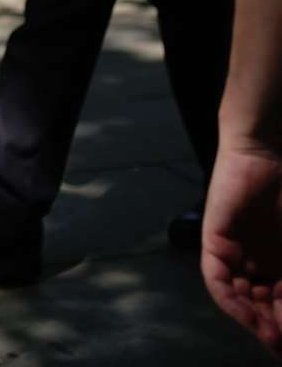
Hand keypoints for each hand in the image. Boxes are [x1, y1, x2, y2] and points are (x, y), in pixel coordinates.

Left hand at [202, 140, 281, 353]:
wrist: (270, 155)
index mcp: (280, 265)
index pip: (280, 305)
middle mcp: (257, 263)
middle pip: (262, 306)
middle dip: (273, 327)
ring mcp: (235, 253)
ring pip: (241, 298)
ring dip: (255, 319)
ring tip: (272, 335)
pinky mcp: (215, 242)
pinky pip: (218, 279)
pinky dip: (231, 299)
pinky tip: (246, 312)